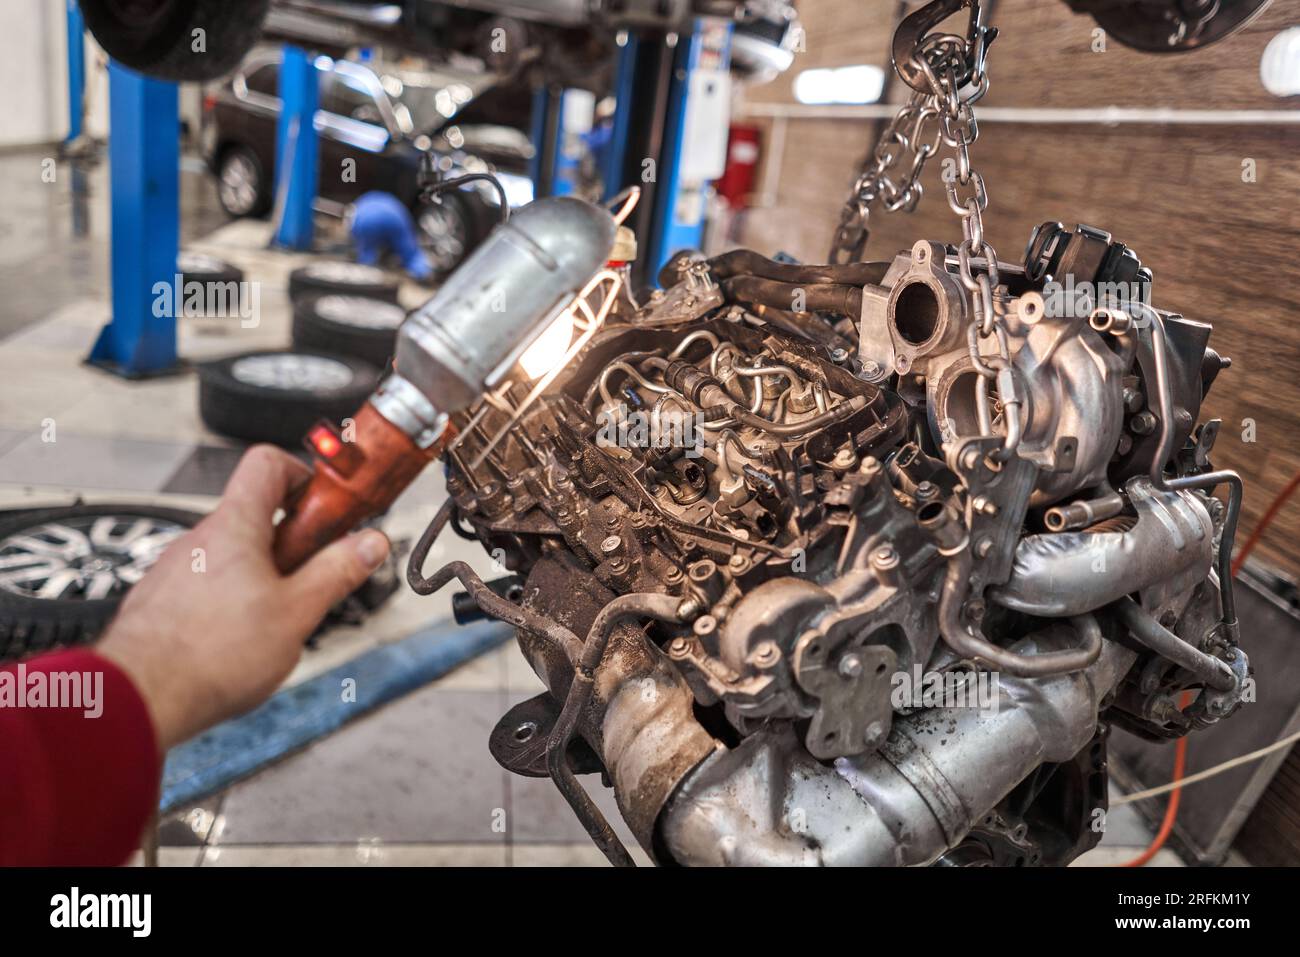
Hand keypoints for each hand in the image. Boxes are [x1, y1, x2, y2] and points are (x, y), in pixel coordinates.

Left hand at [98, 446, 390, 750]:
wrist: (138, 698)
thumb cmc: (208, 656)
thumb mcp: (297, 613)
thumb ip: (337, 572)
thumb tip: (369, 543)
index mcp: (235, 526)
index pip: (269, 464)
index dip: (306, 476)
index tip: (329, 508)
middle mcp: (200, 539)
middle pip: (257, 516)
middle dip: (294, 544)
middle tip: (315, 577)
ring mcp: (177, 569)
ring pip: (234, 556)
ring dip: (264, 576)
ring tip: (277, 620)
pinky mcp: (163, 600)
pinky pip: (208, 585)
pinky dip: (232, 601)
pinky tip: (240, 640)